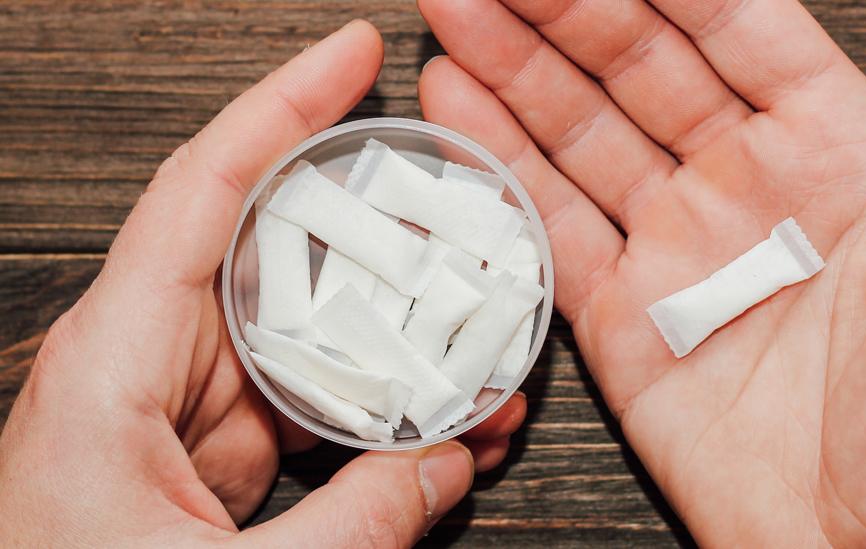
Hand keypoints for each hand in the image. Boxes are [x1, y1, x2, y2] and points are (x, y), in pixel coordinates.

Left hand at [0, 20, 524, 546]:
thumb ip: (349, 525)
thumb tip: (446, 466)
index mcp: (116, 360)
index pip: (203, 190)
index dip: (282, 108)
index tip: (351, 56)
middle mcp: (152, 359)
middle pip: (279, 252)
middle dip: (379, 234)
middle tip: (460, 224)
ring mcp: (191, 400)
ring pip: (310, 330)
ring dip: (393, 338)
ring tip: (474, 347)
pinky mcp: (219, 443)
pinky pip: (313, 396)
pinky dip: (376, 405)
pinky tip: (433, 419)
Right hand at [418, 0, 865, 544]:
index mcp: (840, 156)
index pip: (735, 31)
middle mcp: (747, 192)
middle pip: (638, 68)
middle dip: (561, 9)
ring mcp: (677, 256)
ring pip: (580, 137)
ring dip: (514, 71)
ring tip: (455, 12)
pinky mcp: (623, 326)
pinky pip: (549, 232)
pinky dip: (499, 170)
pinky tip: (457, 109)